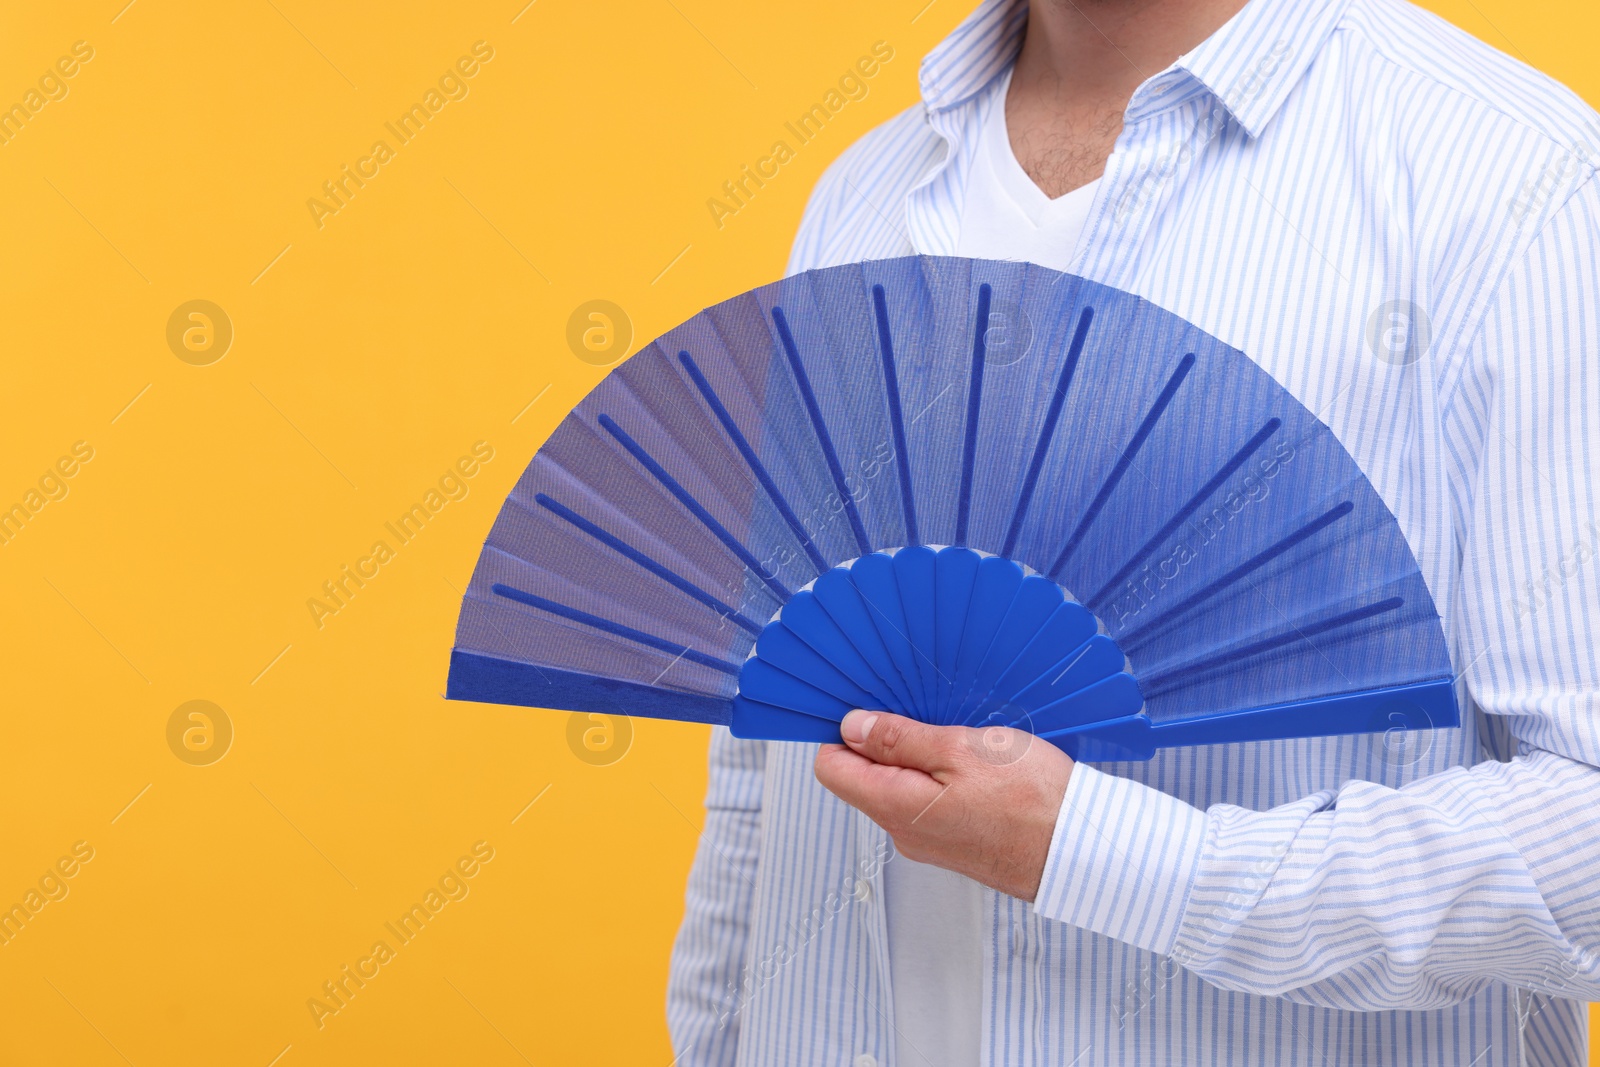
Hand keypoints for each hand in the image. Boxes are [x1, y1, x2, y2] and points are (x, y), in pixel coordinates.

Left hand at [813, 709, 1073, 901]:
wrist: (1081, 850)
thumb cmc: (1031, 800)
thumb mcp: (961, 750)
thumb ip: (900, 740)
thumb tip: (852, 728)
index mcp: (894, 806)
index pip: (831, 768)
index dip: (842, 733)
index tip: (868, 708)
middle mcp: (902, 831)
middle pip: (864, 777)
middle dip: (885, 742)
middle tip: (927, 716)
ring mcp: (928, 840)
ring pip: (900, 788)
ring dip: (919, 758)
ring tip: (960, 740)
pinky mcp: (954, 842)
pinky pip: (928, 802)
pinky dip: (941, 778)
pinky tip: (975, 764)